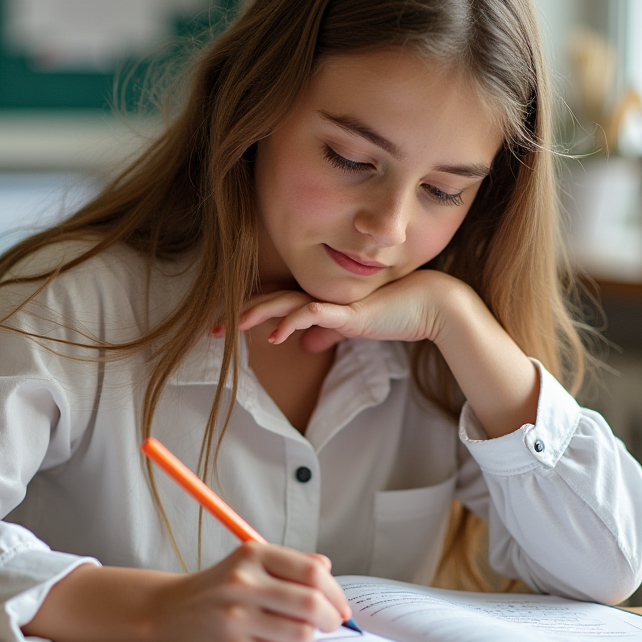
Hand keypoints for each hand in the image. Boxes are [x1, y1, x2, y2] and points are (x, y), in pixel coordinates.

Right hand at [147, 543, 351, 641]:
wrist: (170, 610)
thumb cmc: (220, 586)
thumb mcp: (251, 561)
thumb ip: (291, 563)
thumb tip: (328, 571)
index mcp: (252, 555)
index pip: (312, 572)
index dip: (336, 591)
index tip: (340, 604)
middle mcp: (243, 583)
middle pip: (312, 603)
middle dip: (333, 617)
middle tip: (334, 622)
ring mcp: (236, 617)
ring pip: (302, 633)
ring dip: (311, 635)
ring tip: (303, 631)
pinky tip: (281, 641)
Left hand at [238, 271, 448, 353]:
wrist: (430, 305)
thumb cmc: (395, 313)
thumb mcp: (352, 327)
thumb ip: (328, 333)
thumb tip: (307, 346)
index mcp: (320, 298)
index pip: (276, 302)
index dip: (249, 312)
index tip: (222, 327)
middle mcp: (322, 294)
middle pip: (272, 300)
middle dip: (239, 314)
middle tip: (210, 329)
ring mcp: (334, 301)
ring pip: (286, 304)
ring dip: (258, 315)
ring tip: (234, 328)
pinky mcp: (349, 310)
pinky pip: (314, 314)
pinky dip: (292, 323)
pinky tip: (275, 336)